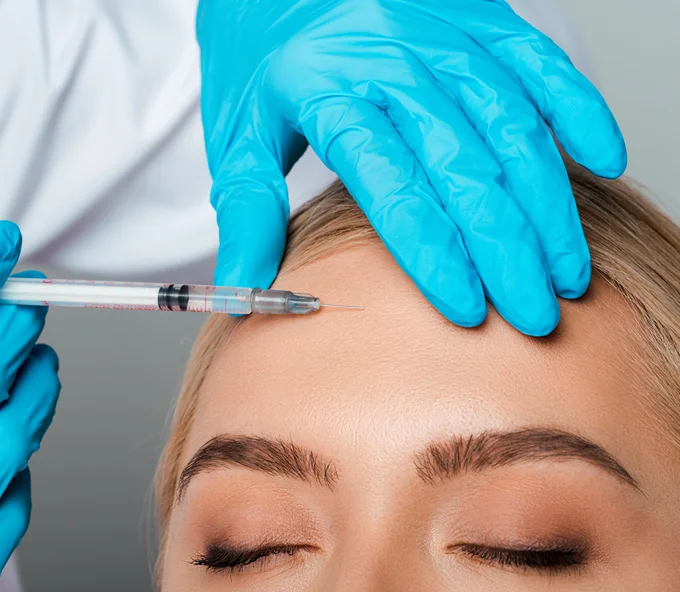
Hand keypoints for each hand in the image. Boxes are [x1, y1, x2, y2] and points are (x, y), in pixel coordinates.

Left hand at [199, 0, 626, 335]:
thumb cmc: (260, 65)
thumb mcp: (237, 135)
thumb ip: (248, 212)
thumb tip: (243, 294)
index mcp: (328, 93)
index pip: (392, 186)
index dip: (434, 254)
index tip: (466, 310)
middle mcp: (391, 61)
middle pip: (463, 164)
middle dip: (505, 248)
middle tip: (533, 314)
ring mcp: (440, 33)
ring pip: (509, 123)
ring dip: (547, 203)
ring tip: (565, 270)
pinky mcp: (476, 15)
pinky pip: (538, 61)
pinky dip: (576, 109)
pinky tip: (602, 162)